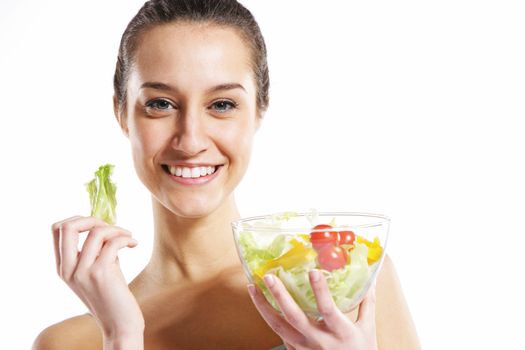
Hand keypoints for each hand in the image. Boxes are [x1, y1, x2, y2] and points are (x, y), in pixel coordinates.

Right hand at [52, 216, 143, 346]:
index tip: (98, 225)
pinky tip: (134, 244)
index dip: (78, 219)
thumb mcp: (95, 270)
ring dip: (117, 229)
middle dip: (91, 218)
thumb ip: (92, 250)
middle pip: (66, 227)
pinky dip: (126, 238)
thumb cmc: (112, 295)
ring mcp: (82, 272)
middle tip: (110, 226)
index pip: (56, 230)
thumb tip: (101, 224)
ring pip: (96, 232)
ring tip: (128, 236)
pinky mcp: (101, 274)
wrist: (120, 324)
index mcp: (63, 267)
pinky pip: (113, 243)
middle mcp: (68, 270)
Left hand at [247, 270, 376, 349]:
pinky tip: (260, 301)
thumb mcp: (368, 329)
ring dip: (263, 306)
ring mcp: (304, 348)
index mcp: (340, 333)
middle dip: (280, 296)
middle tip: (269, 277)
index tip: (313, 271)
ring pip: (278, 327)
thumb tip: (370, 277)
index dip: (320, 291)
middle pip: (294, 318)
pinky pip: (278, 332)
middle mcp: (319, 342)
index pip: (328, 310)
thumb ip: (367, 302)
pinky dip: (267, 316)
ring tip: (252, 287)